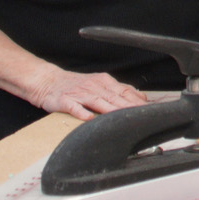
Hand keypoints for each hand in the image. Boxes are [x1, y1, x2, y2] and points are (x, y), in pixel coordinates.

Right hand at [30, 69, 147, 120]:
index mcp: (104, 82)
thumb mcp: (99, 84)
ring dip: (110, 110)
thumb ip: (119, 91)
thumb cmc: (76, 85)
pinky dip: (82, 112)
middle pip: (115, 98)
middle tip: (142, 116)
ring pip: (98, 102)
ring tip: (122, 118)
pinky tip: (89, 118)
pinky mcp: (65, 101)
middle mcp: (94, 87)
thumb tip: (141, 97)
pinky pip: (74, 107)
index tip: (151, 110)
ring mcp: (79, 94)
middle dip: (129, 107)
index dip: (138, 101)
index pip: (125, 92)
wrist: (47, 81)